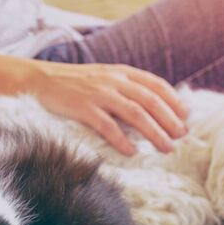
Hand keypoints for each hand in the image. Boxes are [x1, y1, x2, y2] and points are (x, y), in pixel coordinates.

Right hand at [0, 53, 187, 155]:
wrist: (37, 79)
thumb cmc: (73, 82)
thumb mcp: (102, 77)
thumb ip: (125, 87)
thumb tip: (151, 106)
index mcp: (120, 72)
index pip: (154, 84)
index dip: (173, 100)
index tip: (186, 116)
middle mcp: (112, 80)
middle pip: (149, 100)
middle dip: (168, 119)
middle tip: (181, 136)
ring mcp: (98, 93)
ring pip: (134, 113)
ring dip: (153, 132)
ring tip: (165, 147)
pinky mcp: (82, 108)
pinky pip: (107, 125)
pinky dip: (122, 139)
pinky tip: (132, 152)